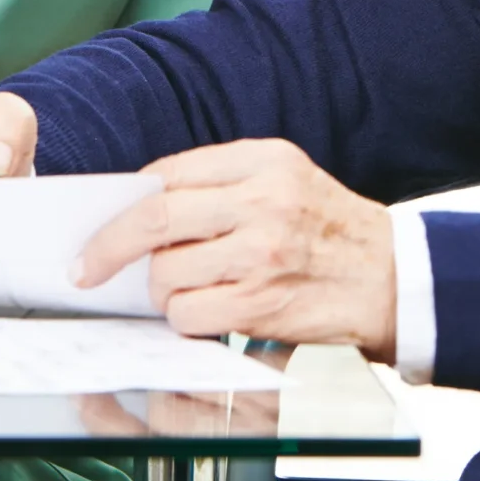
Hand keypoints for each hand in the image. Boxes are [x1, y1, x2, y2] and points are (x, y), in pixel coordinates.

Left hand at [76, 140, 396, 359]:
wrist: (394, 280)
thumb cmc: (331, 231)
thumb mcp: (287, 179)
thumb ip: (223, 183)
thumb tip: (143, 204)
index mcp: (265, 160)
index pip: (168, 173)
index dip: (126, 202)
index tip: (101, 226)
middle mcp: (263, 201)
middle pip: (154, 219)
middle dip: (108, 248)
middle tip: (86, 268)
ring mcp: (261, 254)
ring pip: (166, 274)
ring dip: (163, 291)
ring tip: (191, 290)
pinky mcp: (261, 304)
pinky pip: (189, 315)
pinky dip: (186, 320)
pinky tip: (209, 312)